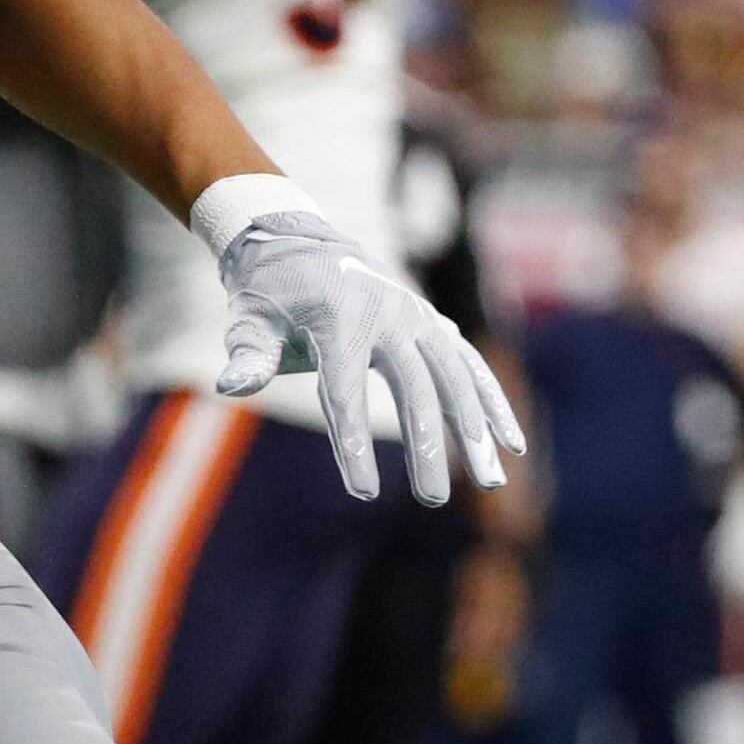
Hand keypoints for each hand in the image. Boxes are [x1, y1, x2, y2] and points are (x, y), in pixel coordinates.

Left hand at [211, 203, 523, 504]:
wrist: (300, 242)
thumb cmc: (269, 293)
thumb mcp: (248, 319)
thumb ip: (248, 354)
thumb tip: (231, 385)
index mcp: (340, 317)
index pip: (346, 390)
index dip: (353, 443)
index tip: (362, 493)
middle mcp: (389, 314)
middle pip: (415, 388)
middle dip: (428, 447)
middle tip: (434, 500)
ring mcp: (418, 318)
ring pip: (455, 377)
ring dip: (476, 430)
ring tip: (491, 481)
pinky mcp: (433, 325)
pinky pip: (469, 366)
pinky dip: (493, 401)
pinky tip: (511, 443)